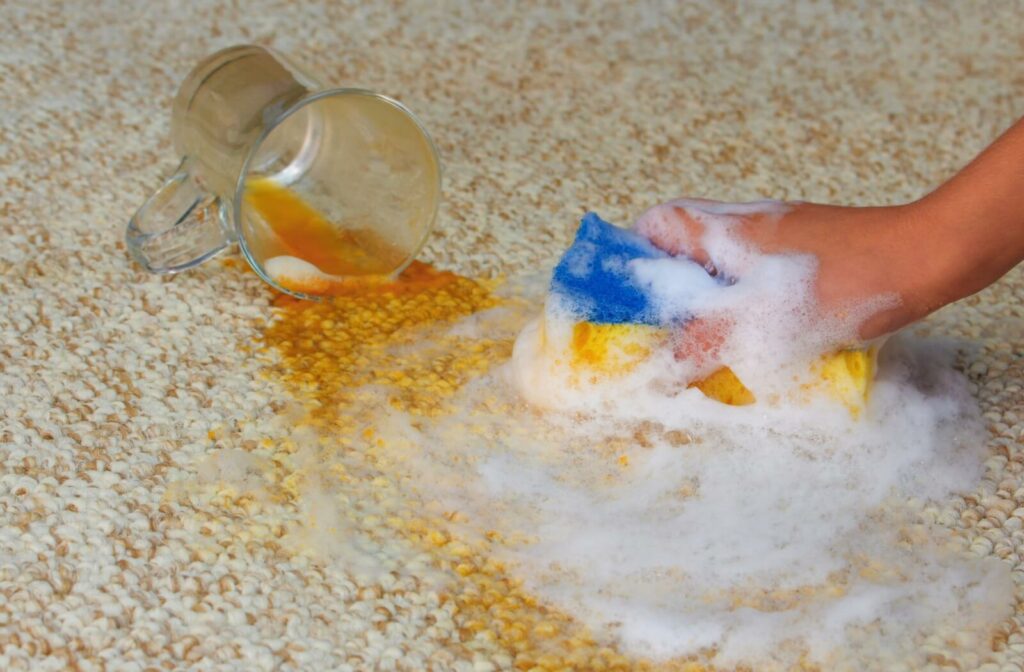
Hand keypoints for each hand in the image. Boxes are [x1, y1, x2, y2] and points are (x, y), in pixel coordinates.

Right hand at [634, 199, 943, 346]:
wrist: (924, 260)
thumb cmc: (839, 283)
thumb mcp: (758, 324)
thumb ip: (700, 345)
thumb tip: (657, 369)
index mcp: (724, 229)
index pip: (656, 222)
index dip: (631, 253)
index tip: (624, 293)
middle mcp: (748, 223)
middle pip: (687, 244)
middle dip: (670, 287)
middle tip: (664, 328)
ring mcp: (782, 234)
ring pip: (725, 262)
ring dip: (709, 297)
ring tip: (706, 339)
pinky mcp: (810, 250)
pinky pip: (759, 273)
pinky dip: (747, 301)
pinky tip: (760, 335)